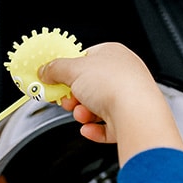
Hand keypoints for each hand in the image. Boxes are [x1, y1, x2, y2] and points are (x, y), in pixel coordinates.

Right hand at [40, 43, 182, 164]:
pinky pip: (106, 126)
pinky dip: (94, 129)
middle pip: (88, 85)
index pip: (85, 58)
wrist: (137, 114)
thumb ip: (54, 69)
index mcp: (113, 53)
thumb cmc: (115, 85)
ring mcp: (128, 97)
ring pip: (96, 107)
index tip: (53, 79)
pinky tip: (89, 129)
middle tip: (67, 100)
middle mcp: (123, 73)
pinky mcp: (130, 120)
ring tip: (82, 114)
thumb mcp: (73, 69)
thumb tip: (45, 70)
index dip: (68, 70)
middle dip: (74, 96)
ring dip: (83, 113)